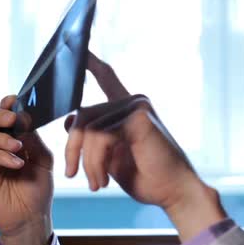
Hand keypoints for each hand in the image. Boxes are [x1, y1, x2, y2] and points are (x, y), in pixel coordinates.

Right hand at [0, 96, 53, 244]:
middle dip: (1, 116)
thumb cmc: (39, 188)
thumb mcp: (44, 160)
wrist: (32, 216)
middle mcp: (1, 146)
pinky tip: (17, 163)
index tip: (14, 99)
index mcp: (17, 139)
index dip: (8, 106)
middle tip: (13, 118)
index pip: (9, 118)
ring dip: (4, 139)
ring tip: (20, 149)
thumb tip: (25, 120)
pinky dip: (3, 157)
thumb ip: (35, 140)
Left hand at [64, 52, 225, 240]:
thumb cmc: (147, 177)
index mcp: (128, 109)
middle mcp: (133, 102)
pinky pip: (101, 137)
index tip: (80, 51)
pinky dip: (96, 162)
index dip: (90, 64)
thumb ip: (94, 138)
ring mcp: (137, 107)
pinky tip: (104, 180)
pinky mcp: (139, 118)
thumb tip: (68, 120)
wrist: (174, 192)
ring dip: (87, 162)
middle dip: (72, 148)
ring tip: (96, 184)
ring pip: (89, 129)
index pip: (106, 78)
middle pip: (83, 114)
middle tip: (72, 175)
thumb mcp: (112, 157)